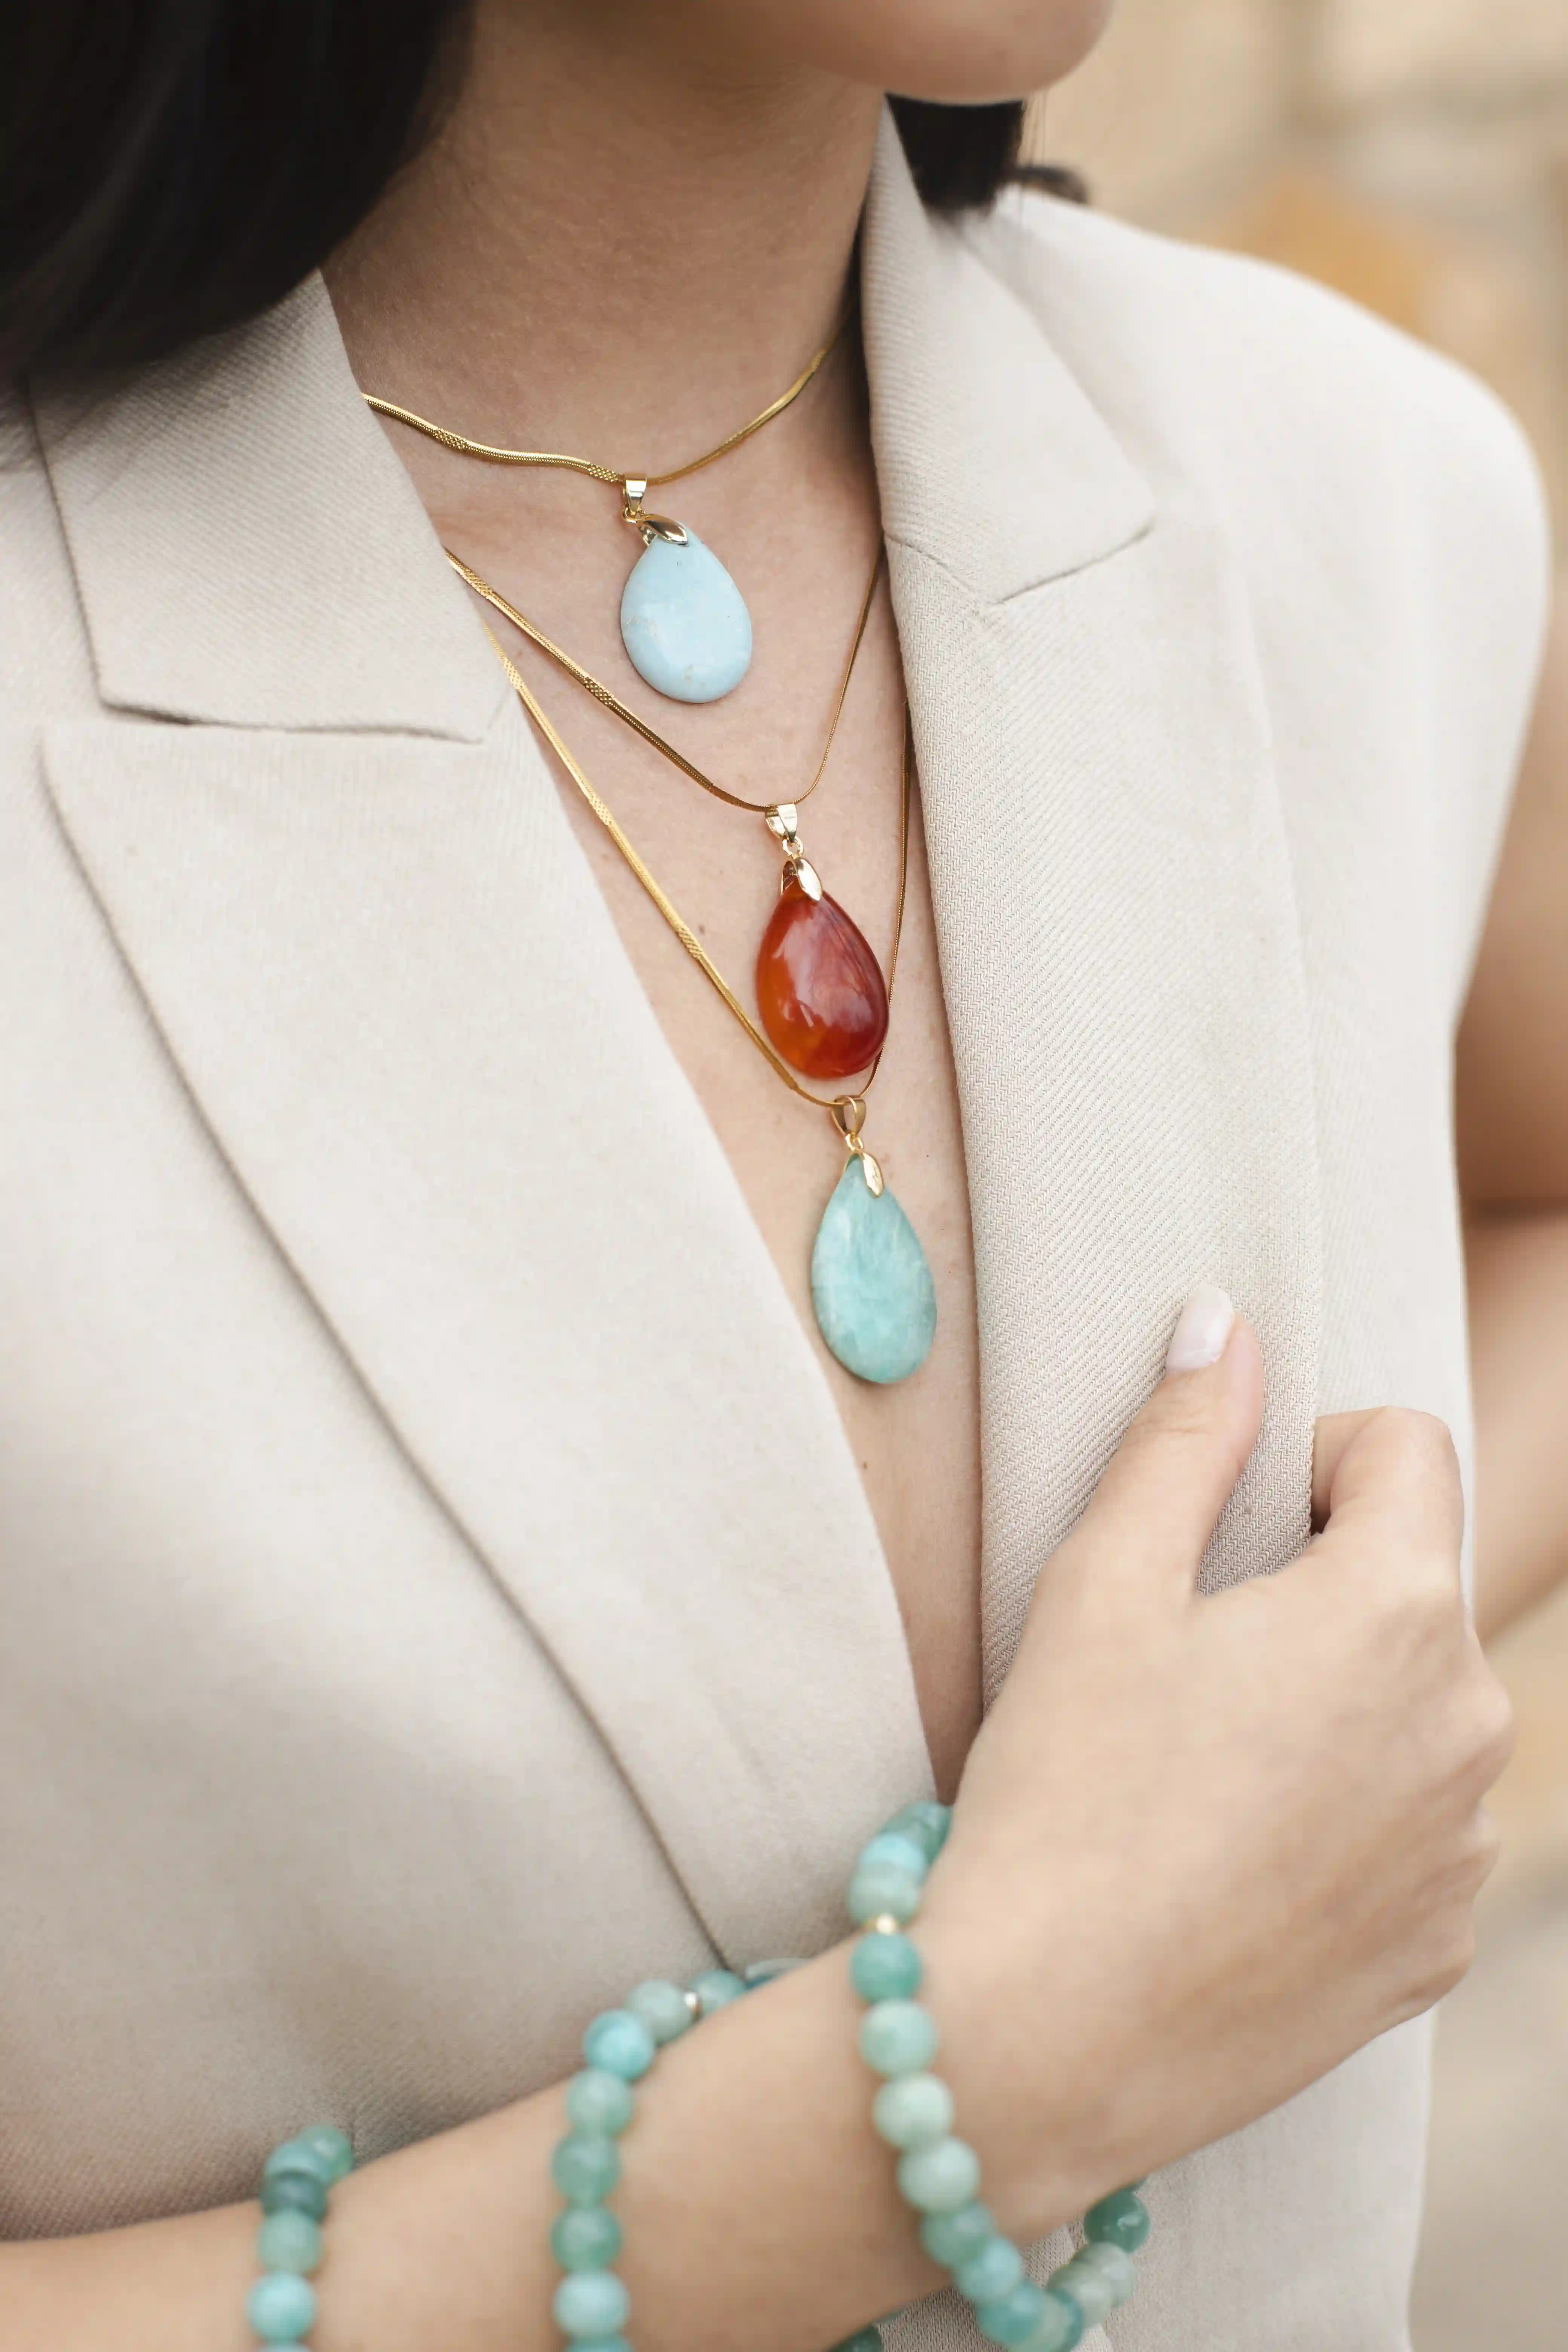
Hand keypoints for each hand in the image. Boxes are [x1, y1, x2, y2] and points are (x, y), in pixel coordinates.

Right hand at [919, 1290, 1512, 2230]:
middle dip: (1320, 1589)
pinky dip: (1345, 1820)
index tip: (1227, 1526)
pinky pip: (1414, 1830)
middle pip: (1413, 1585)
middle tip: (1189, 1661)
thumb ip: (1183, 1438)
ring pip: (1417, 1710)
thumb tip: (1222, 1322)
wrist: (1049, 2037)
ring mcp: (1463, 1850)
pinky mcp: (1438, 1948)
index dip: (1311, 1457)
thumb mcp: (1103, 1583)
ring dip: (1337, 1706)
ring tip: (1205, 1771)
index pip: (1408, 1447)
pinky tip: (1234, 1859)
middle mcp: (1473, 1725)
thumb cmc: (1066, 1792)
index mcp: (1398, 1610)